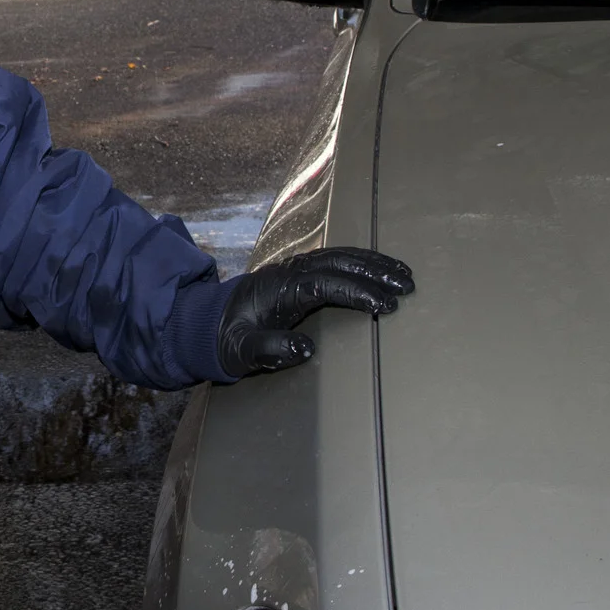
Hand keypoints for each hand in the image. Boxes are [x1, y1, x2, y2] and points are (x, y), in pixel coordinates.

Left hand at [217, 246, 414, 376]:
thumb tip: (305, 349)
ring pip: (338, 257)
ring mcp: (292, 270)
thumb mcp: (240, 352)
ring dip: (371, 263)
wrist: (203, 324)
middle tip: (407, 285)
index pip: (326, 285)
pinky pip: (333, 261)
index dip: (357, 293)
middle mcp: (289, 273)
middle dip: (375, 272)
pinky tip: (376, 269)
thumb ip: (268, 350)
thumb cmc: (224, 341)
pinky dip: (358, 262)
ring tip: (403, 273)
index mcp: (279, 290)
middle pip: (339, 263)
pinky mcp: (296, 273)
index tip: (386, 305)